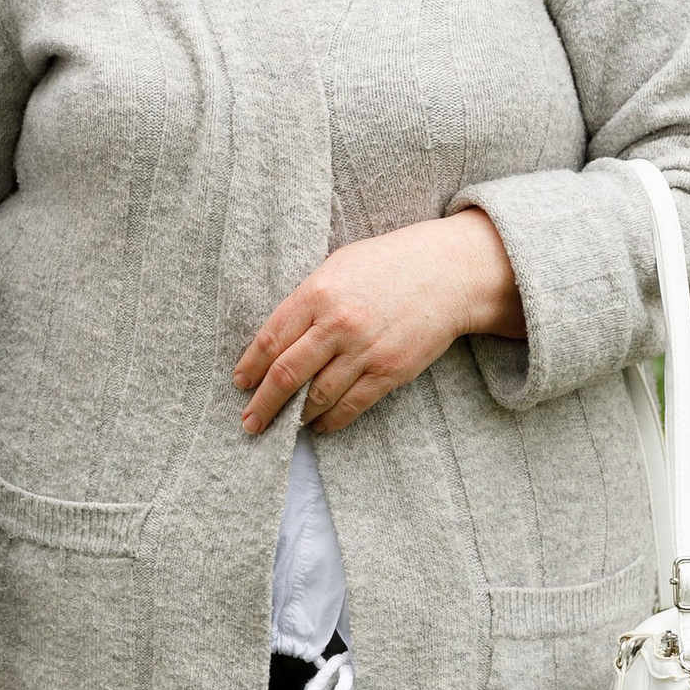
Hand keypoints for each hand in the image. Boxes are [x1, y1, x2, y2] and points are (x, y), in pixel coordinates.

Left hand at [237, 208, 522, 437]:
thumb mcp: (339, 266)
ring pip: (316, 396)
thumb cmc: (390, 264)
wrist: (449, 272)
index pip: (270, 339)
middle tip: (249, 422)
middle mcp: (337, 324)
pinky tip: (319, 425)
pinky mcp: (390, 371)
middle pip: (286, 374)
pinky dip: (330, 421)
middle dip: (263, 404)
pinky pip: (351, 405)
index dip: (250, 366)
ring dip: (295, 416)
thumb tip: (277, 339)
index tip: (240, 382)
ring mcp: (364, 351)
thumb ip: (307, 300)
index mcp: (317, 293)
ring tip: (284, 424)